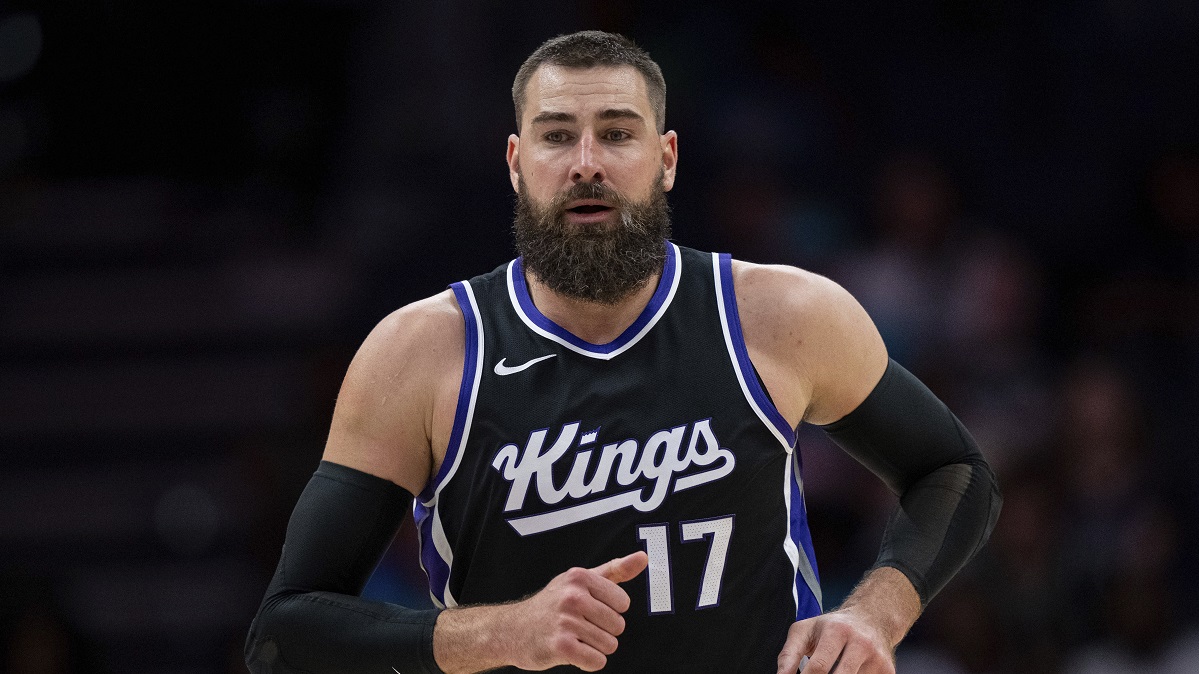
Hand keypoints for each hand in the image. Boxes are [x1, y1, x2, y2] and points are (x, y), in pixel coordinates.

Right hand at [503, 551, 648, 671]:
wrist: (513, 629)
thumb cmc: (551, 605)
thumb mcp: (579, 581)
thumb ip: (614, 570)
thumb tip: (642, 558)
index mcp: (580, 577)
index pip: (623, 602)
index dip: (610, 611)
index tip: (590, 609)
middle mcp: (572, 596)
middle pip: (618, 625)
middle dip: (603, 631)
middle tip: (580, 626)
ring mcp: (565, 621)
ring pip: (609, 645)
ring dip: (595, 647)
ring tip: (575, 638)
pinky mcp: (561, 646)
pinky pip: (596, 661)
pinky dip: (588, 661)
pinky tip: (573, 651)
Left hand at [776, 609, 894, 673]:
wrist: (872, 618)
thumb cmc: (832, 627)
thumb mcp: (805, 631)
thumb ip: (789, 655)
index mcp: (837, 631)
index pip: (819, 668)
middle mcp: (861, 643)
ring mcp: (878, 659)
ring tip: (834, 670)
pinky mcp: (889, 672)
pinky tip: (847, 672)